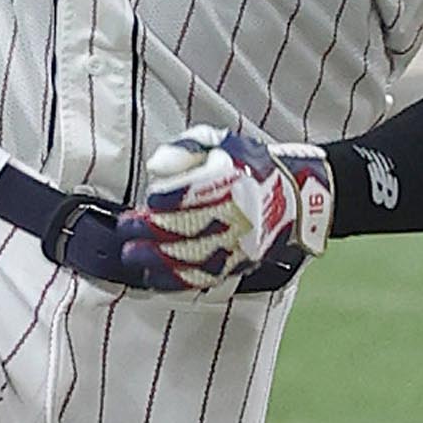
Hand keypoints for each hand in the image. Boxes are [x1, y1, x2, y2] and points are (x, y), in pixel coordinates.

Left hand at [115, 126, 333, 292]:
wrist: (294, 193)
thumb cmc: (249, 165)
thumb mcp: (220, 142)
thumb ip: (186, 149)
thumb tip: (157, 167)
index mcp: (233, 180)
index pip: (192, 193)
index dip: (165, 199)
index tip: (147, 202)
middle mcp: (237, 214)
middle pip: (188, 227)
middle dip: (152, 232)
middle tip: (127, 231)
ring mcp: (238, 242)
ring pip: (194, 256)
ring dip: (159, 260)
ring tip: (134, 257)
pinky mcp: (239, 262)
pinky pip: (206, 276)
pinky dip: (179, 279)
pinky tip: (156, 278)